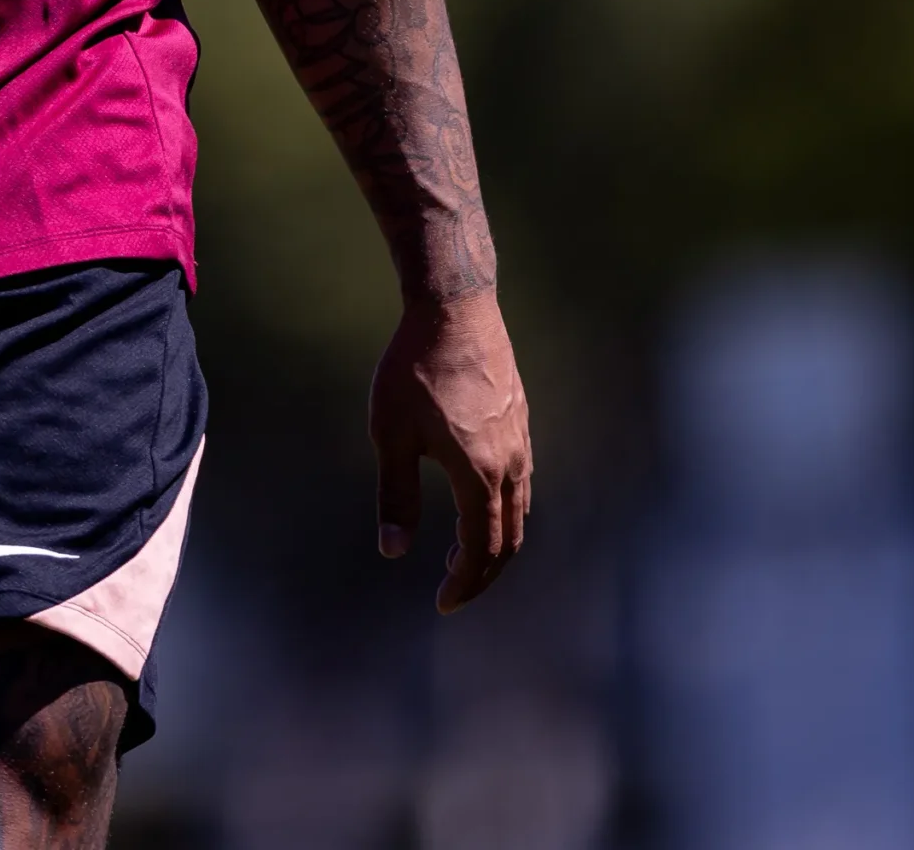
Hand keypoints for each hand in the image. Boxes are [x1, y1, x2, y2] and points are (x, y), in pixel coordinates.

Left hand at [369, 290, 531, 611]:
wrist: (454, 307)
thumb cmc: (413, 368)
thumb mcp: (391, 433)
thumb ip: (396, 496)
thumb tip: (392, 552)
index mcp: (479, 474)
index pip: (481, 550)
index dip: (463, 584)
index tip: (443, 605)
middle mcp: (511, 465)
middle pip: (508, 540)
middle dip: (482, 574)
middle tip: (454, 591)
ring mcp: (521, 442)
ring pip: (519, 512)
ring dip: (495, 542)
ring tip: (461, 555)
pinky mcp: (520, 422)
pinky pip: (521, 483)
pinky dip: (503, 510)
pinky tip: (478, 503)